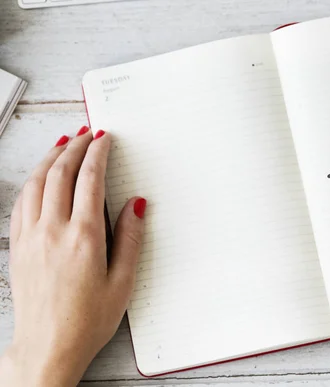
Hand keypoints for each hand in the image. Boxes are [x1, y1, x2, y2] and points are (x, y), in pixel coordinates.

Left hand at [0, 127, 145, 386]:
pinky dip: (32, 180)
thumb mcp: (123, 282)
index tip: (104, 138)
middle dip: (75, 147)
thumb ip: (131, 238)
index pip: (89, 179)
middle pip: (60, 173)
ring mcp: (31, 237)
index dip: (97, 153)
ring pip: (37, 182)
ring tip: (63, 143)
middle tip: (86, 133)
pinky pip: (22, 201)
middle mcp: (53, 231)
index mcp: (84, 237)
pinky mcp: (19, 246)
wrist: (47, 347)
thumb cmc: (87, 320)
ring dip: (51, 158)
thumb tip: (136, 204)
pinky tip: (39, 176)